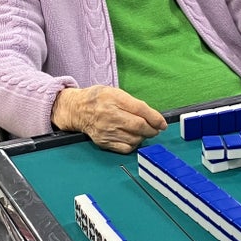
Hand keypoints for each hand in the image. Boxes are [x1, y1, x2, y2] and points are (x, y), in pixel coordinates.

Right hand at [52, 85, 167, 153]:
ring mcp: (106, 130)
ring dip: (144, 137)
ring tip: (143, 132)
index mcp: (114, 99)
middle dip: (152, 129)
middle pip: (139, 126)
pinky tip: (133, 138)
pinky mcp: (103, 142)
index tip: (163, 123)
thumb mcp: (116, 92)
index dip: (156, 118)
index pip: (141, 110)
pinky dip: (134, 144)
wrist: (77, 109)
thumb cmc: (99, 98)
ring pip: (134, 139)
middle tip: (156, 129)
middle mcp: (110, 115)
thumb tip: (153, 117)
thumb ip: (133, 103)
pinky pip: (125, 148)